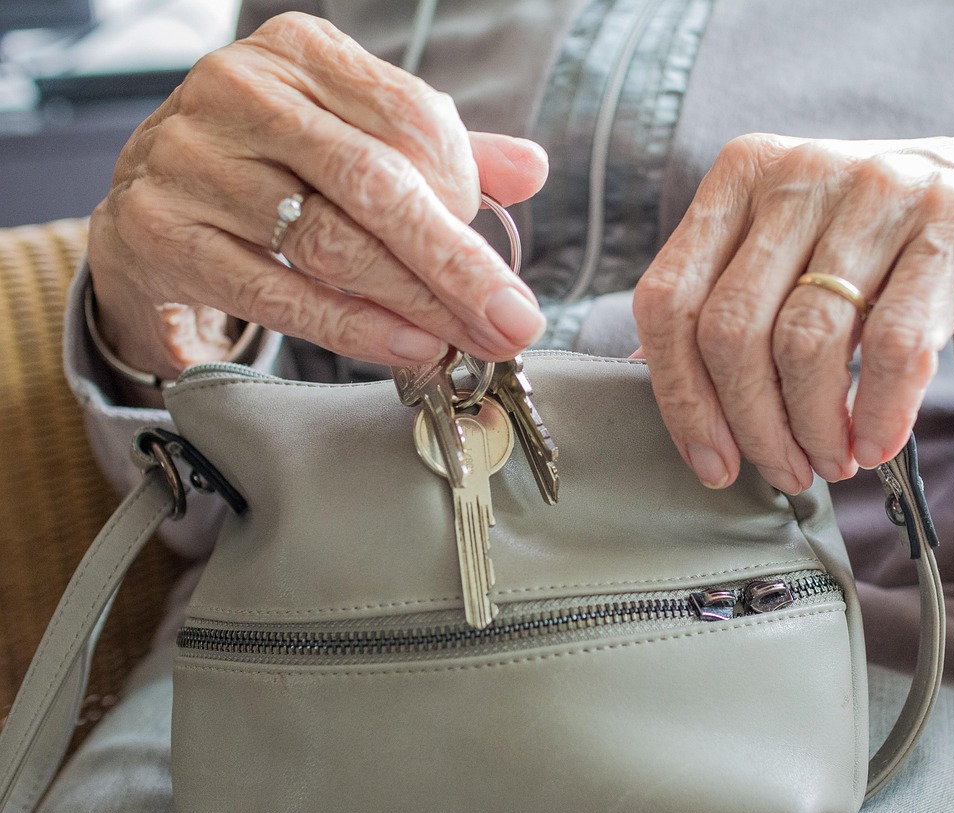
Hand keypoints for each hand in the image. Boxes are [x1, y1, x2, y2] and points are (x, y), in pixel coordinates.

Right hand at [88, 12, 549, 382]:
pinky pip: (278, 293)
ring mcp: (192, 162)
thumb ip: (440, 152)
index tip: (492, 243)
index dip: (463, 186)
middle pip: (375, 185)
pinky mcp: (163, 234)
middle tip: (513, 319)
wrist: (149, 205)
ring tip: (470, 339)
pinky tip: (409, 345)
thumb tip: (531, 168)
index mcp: (300, 53)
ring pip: (330, 244)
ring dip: (416, 304)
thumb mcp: (356, 139)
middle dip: (457, 262)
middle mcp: (240, 93)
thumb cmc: (271, 167)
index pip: (410, 115)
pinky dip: (355, 326)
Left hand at [633, 134, 953, 492]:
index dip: (681, 397)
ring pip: (807, 342)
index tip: (710, 461)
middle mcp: (802, 171)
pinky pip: (895, 346)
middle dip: (752, 425)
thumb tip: (651, 383)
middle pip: (732, 330)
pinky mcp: (952, 225)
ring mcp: (880, 190)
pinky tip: (876, 444)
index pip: (670, 300)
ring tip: (832, 461)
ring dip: (813, 429)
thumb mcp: (789, 253)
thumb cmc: (875, 248)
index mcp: (740, 175)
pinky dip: (879, 414)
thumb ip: (722, 302)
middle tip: (784, 471)